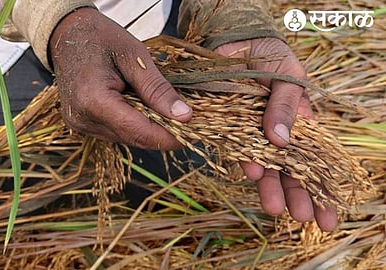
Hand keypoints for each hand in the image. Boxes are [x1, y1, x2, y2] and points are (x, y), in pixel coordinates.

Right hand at [49, 8, 191, 149]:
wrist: (67, 34)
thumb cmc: (100, 38)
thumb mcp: (134, 56)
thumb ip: (157, 89)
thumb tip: (184, 116)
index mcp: (93, 100)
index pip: (138, 131)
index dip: (169, 137)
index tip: (194, 132)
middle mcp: (83, 119)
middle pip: (134, 138)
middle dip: (163, 134)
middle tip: (187, 120)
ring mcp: (80, 124)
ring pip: (126, 138)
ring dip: (149, 129)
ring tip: (167, 110)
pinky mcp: (82, 124)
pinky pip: (116, 132)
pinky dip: (134, 124)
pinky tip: (144, 108)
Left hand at [215, 38, 337, 230]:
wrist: (238, 44)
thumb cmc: (271, 57)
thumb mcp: (288, 77)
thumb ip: (286, 106)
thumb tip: (281, 141)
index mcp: (299, 122)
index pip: (313, 160)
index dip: (320, 187)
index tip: (326, 215)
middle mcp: (277, 133)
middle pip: (289, 170)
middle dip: (296, 195)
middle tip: (302, 218)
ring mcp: (253, 133)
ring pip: (264, 165)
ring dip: (270, 186)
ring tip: (273, 208)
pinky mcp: (229, 129)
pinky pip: (237, 148)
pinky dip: (244, 159)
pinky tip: (252, 172)